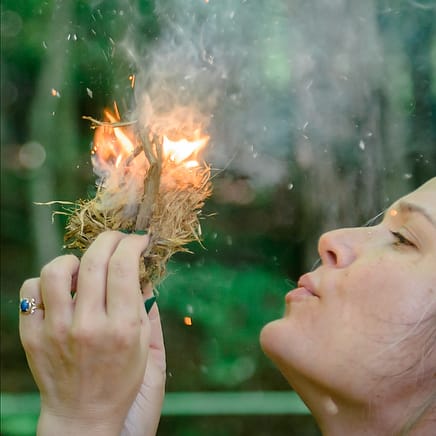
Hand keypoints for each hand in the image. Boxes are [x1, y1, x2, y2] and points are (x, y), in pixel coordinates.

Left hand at [19, 231, 163, 435]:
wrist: (83, 415)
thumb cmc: (120, 378)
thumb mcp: (144, 343)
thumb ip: (143, 301)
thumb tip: (140, 266)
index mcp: (121, 327)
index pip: (124, 267)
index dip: (132, 244)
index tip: (138, 239)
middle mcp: (88, 326)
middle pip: (94, 261)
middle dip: (109, 239)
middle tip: (116, 239)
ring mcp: (56, 331)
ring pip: (56, 270)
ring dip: (74, 259)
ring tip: (83, 267)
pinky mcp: (32, 336)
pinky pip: (30, 290)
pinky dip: (46, 281)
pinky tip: (61, 290)